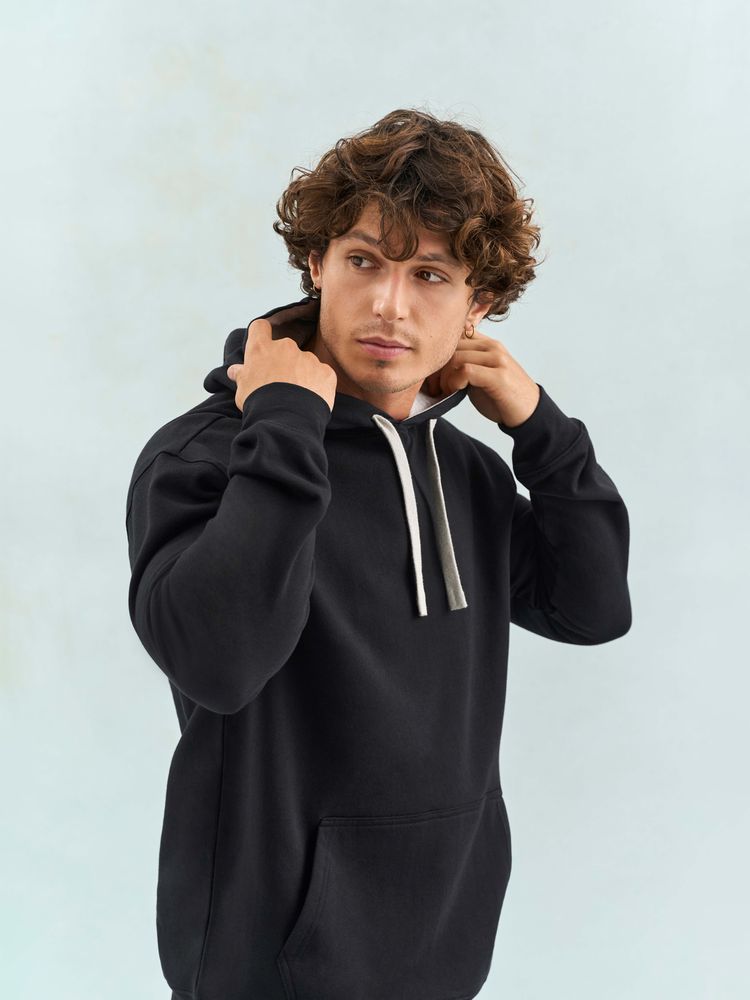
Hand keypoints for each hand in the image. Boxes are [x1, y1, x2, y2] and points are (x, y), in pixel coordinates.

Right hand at [226, 318, 337, 413]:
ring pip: (305, 362)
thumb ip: (241, 375)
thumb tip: (234, 370)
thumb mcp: (242, 389)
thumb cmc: (259, 404)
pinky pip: (322, 375)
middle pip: (285, 348)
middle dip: (284, 361)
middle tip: (280, 383)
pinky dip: (318, 385)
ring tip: (297, 397)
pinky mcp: (326, 372)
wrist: (285, 421)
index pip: (260, 327)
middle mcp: (286, 347)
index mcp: (262, 349)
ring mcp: (308, 358)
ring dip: (302, 374)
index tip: (262, 344)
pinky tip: (312, 400)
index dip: (261, 334)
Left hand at [423, 328, 539, 426]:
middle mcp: (493, 347)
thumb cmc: (501, 397)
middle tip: (436, 387)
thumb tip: (437, 364)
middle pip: (452, 346)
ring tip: (447, 391)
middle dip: (438, 368)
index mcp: (488, 343)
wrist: (528, 413)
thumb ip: (465, 364)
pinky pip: (466, 370)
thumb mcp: (480, 375)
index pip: (456, 334)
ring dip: (445, 378)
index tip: (434, 373)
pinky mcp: (499, 376)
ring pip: (456, 357)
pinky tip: (456, 392)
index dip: (440, 353)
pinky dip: (455, 382)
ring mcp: (498, 360)